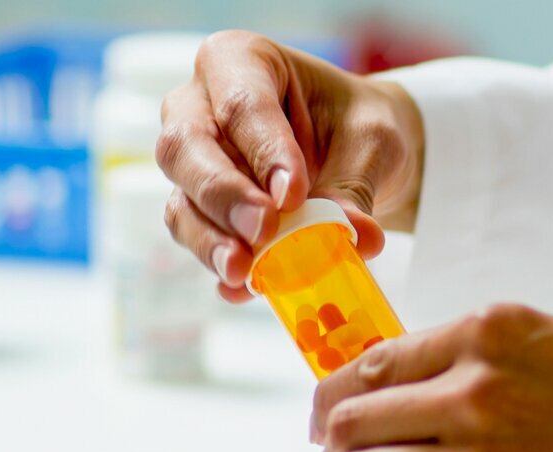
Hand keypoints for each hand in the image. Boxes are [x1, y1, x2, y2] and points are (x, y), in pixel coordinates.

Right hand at [157, 30, 423, 302]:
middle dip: (223, 194)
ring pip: (181, 199)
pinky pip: (194, 235)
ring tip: (245, 272)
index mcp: (240, 61)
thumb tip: (356, 239)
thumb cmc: (357, 129)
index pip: (242, 103)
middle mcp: (198, 106)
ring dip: (210, 239)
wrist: (354, 154)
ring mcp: (192, 161)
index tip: (293, 195)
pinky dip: (218, 262)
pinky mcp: (196, 208)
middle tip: (262, 231)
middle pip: (186, 147)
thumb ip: (356, 188)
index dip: (264, 150)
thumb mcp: (371, 145)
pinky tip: (242, 287)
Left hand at [312, 304, 552, 451]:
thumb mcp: (534, 335)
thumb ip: (460, 349)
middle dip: (328, 431)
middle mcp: (474, 388)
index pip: (374, 361)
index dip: (335, 387)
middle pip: (357, 415)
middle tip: (324, 440)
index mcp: (484, 333)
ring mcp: (481, 451)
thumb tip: (397, 371)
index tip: (326, 402)